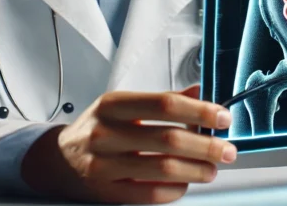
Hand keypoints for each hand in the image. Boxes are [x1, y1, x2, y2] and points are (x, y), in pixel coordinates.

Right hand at [21, 84, 236, 203]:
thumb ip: (163, 100)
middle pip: (169, 139)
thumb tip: (202, 92)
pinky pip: (150, 194)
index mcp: (113, 105)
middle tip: (227, 149)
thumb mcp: (124, 106)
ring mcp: (104, 164)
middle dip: (206, 146)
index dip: (200, 111)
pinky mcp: (106, 191)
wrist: (59, 160)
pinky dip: (175, 189)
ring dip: (196, 170)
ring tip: (211, 169)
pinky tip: (186, 183)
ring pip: (163, 168)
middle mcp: (106, 132)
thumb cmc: (98, 128)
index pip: (165, 104)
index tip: (223, 117)